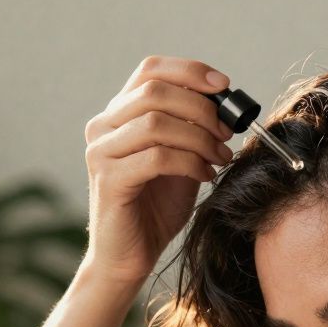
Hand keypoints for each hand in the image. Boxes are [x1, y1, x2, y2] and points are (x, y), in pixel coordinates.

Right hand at [83, 55, 234, 283]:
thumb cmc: (156, 208)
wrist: (130, 256)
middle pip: (155, 92)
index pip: (150, 70)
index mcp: (118, 115)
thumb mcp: (180, 157)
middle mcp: (102, 127)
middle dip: (201, 109)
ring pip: (156, 123)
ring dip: (199, 138)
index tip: (223, 86)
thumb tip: (226, 103)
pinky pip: (156, 157)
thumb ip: (193, 128)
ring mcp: (101, 152)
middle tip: (226, 133)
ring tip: (219, 158)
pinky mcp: (108, 180)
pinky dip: (189, 163)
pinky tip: (204, 176)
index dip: (189, 71)